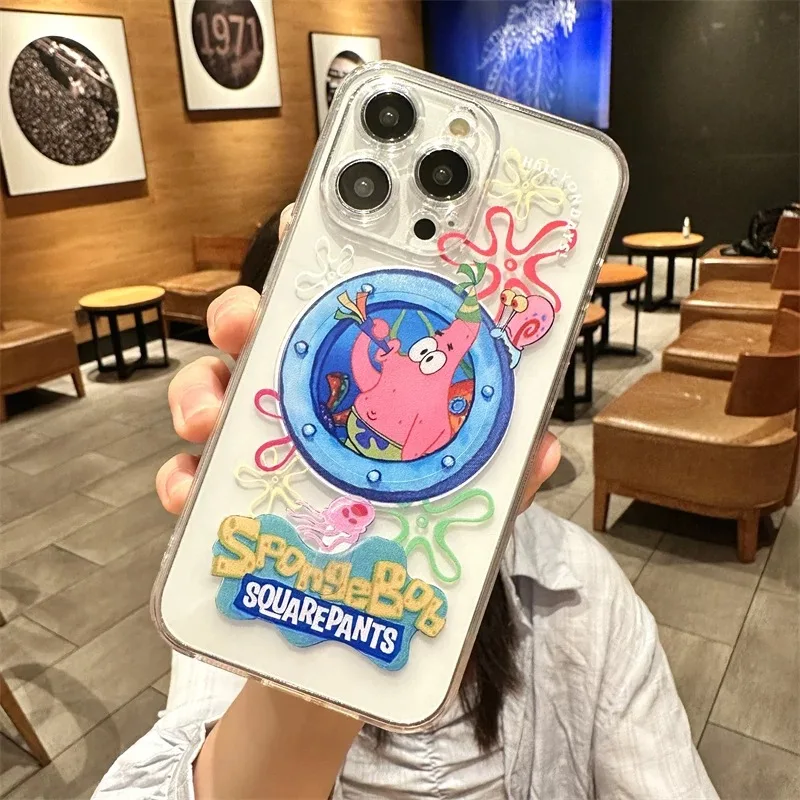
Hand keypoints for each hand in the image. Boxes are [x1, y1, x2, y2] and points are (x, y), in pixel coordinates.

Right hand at [156, 211, 560, 514]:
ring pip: (216, 393)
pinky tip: (191, 489)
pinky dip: (183, 477)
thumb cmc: (426, 526)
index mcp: (369, 375)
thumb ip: (505, 471)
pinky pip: (193, 474)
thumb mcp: (473, 494)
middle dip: (245, 312)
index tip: (311, 218)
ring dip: (201, 393)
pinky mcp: (234, 494)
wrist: (381, 600)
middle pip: (265, 333)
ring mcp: (266, 440)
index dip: (328, 254)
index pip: (346, 301)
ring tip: (208, 418)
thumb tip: (544, 451)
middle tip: (248, 319)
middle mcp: (310, 395)